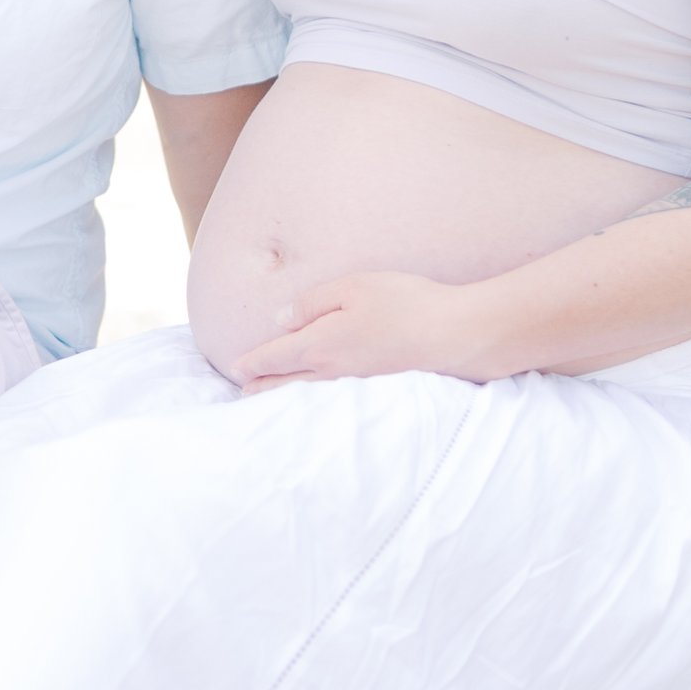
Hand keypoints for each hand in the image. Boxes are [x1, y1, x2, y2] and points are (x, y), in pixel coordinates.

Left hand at [234, 271, 479, 389]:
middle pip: (287, 384)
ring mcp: (355, 388)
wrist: (455, 336)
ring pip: (309, 396)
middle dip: (262, 387)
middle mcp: (332, 373)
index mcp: (320, 345)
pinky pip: (333, 400)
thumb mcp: (354, 287)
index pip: (275, 357)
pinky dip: (313, 403)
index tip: (235, 368)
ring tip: (270, 400)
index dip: (252, 362)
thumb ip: (312, 303)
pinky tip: (316, 400)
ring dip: (285, 398)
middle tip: (243, 392)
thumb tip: (280, 319)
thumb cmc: (405, 303)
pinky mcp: (376, 394)